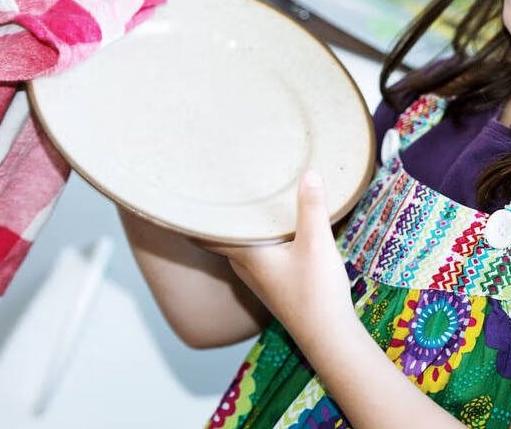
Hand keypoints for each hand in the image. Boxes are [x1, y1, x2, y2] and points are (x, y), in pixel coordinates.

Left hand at [195, 168, 357, 349]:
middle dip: (217, 218)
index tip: (181, 200)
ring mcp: (260, 279)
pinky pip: (256, 255)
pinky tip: (272, 232)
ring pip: (240, 248)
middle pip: (222, 240)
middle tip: (213, 192)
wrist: (329, 336)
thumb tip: (309, 173)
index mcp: (246, 256)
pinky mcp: (275, 285)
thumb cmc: (316, 292)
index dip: (191, 220)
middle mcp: (246, 268)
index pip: (206, 237)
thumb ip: (312, 207)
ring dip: (238, 229)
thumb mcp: (317, 244)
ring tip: (241, 205)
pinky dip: (256, 240)